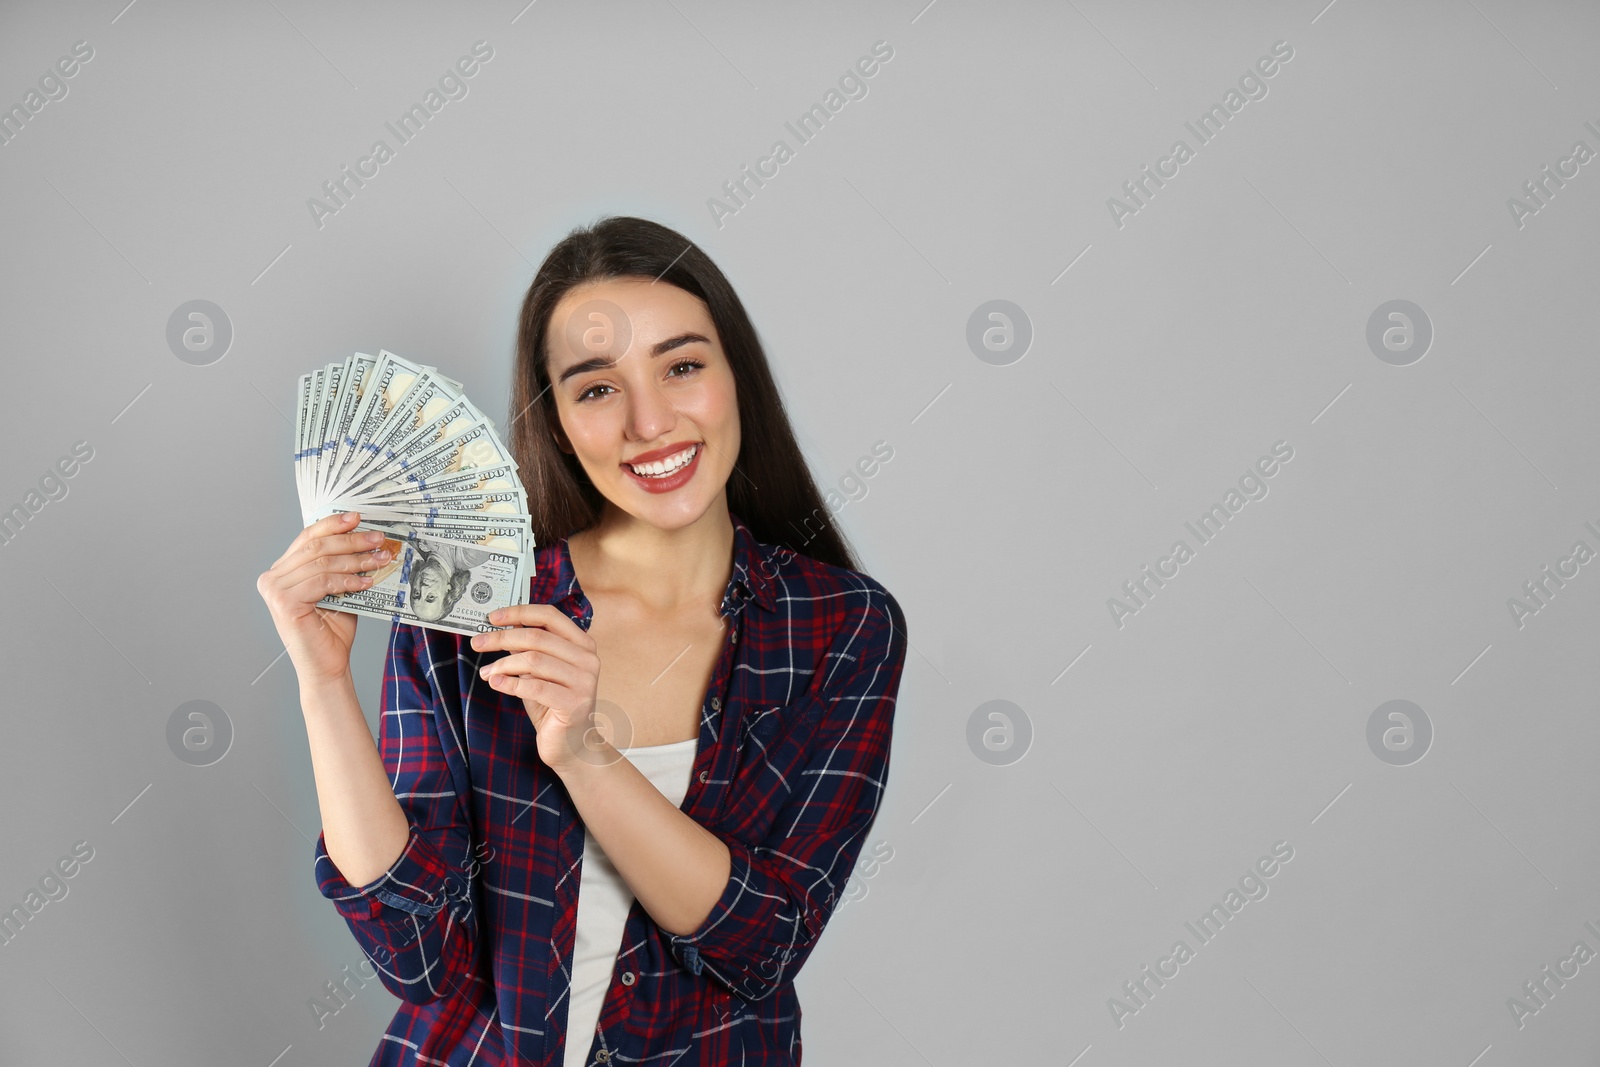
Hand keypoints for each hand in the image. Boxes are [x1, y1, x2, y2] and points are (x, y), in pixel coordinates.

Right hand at [256, 511, 395, 683]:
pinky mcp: (284, 603)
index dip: (333, 524)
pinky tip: (367, 581)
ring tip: (380, 559)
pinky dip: (348, 579)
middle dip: (351, 540)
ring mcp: (274, 590)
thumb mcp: (338, 589)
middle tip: (377, 539)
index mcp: (281, 571)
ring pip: (322, 562)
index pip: (307, 537)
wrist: (327, 666)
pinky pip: (323, 582)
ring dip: (356, 559)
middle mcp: (272, 578)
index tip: (357, 517)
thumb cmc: (332, 630)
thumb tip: (365, 536)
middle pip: (316, 546)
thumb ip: (341, 565)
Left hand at [470, 604, 603, 772]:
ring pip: (533, 660)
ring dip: (503, 664)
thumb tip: (501, 628)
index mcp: (582, 644)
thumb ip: (527, 650)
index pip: (549, 616)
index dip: (519, 612)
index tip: (492, 617)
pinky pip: (535, 687)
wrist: (573, 745)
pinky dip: (510, 683)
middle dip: (502, 638)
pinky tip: (496, 684)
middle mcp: (587, 659)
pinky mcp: (574, 703)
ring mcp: (584, 681)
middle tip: (478, 643)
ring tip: (487, 673)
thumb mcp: (539, 672)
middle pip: (537, 637)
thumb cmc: (554, 706)